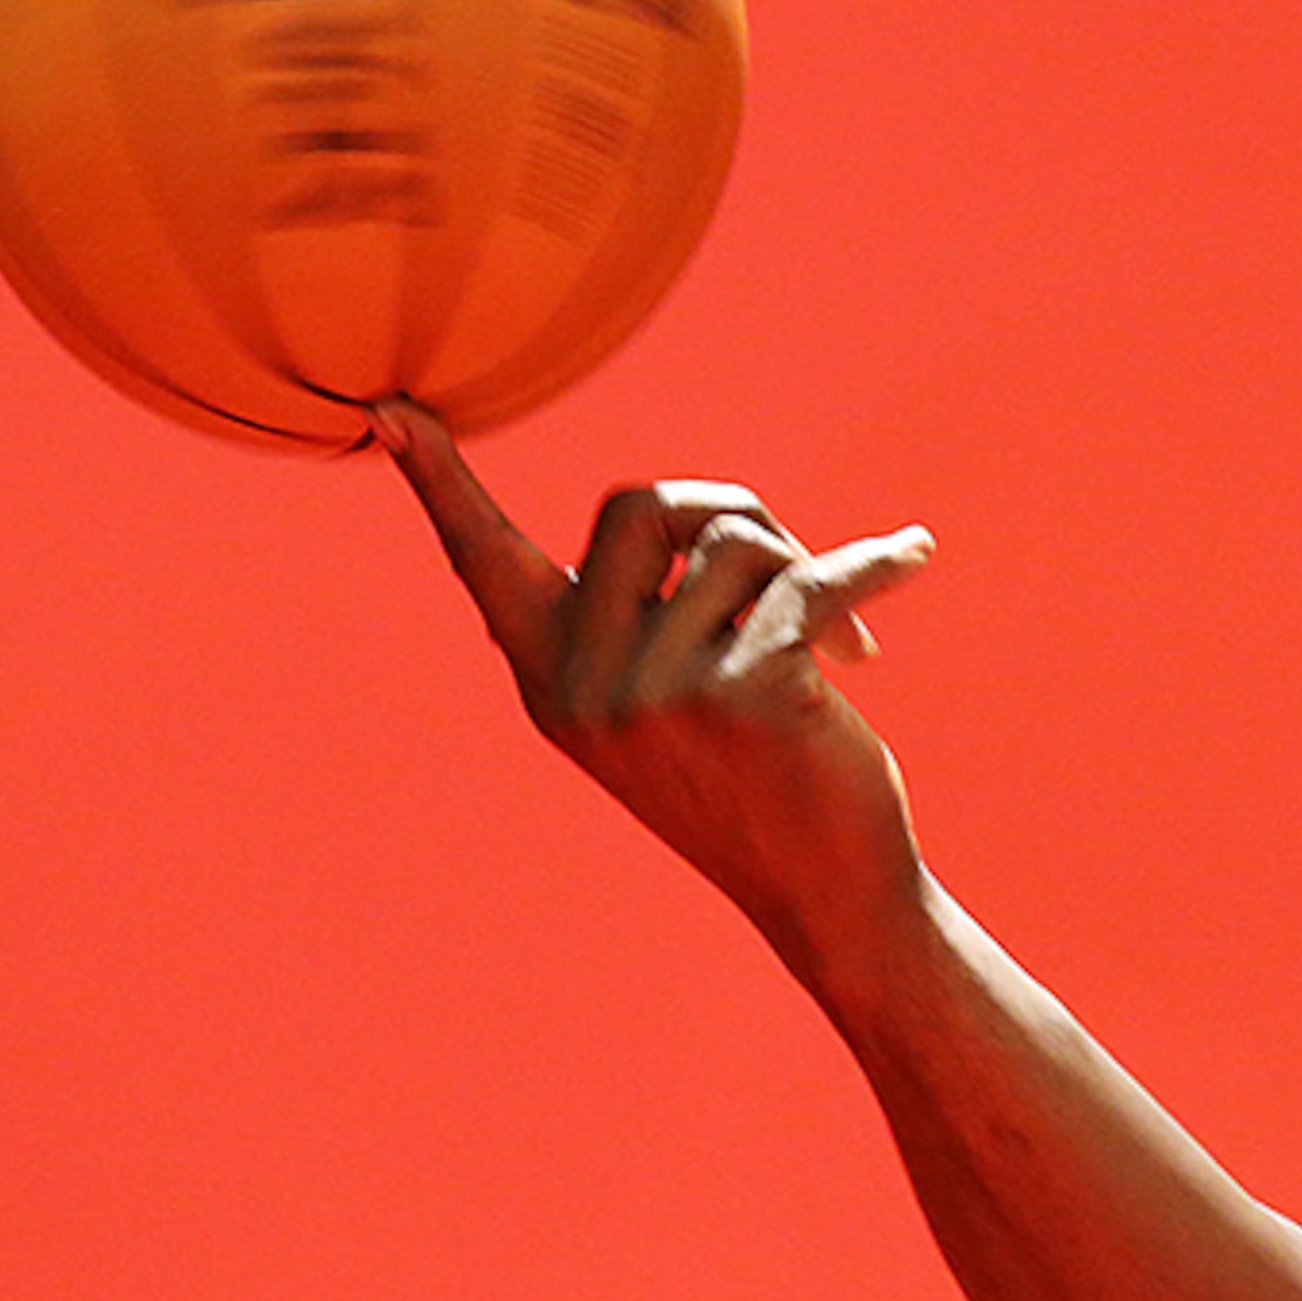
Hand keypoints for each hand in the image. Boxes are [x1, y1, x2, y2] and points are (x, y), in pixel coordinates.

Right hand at [373, 398, 937, 984]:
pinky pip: (815, 580)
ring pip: (741, 539)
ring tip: (841, 645)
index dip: (440, 484)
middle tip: (789, 569)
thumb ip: (646, 620)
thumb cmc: (754, 784)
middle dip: (728, 511)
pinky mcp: (748, 692)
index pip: (485, 564)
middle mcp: (589, 683)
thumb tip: (698, 520)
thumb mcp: (664, 705)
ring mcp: (662, 691)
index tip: (387, 408)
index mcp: (552, 678)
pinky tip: (914, 556)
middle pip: (644, 505)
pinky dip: (877, 564)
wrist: (826, 892)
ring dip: (808, 572)